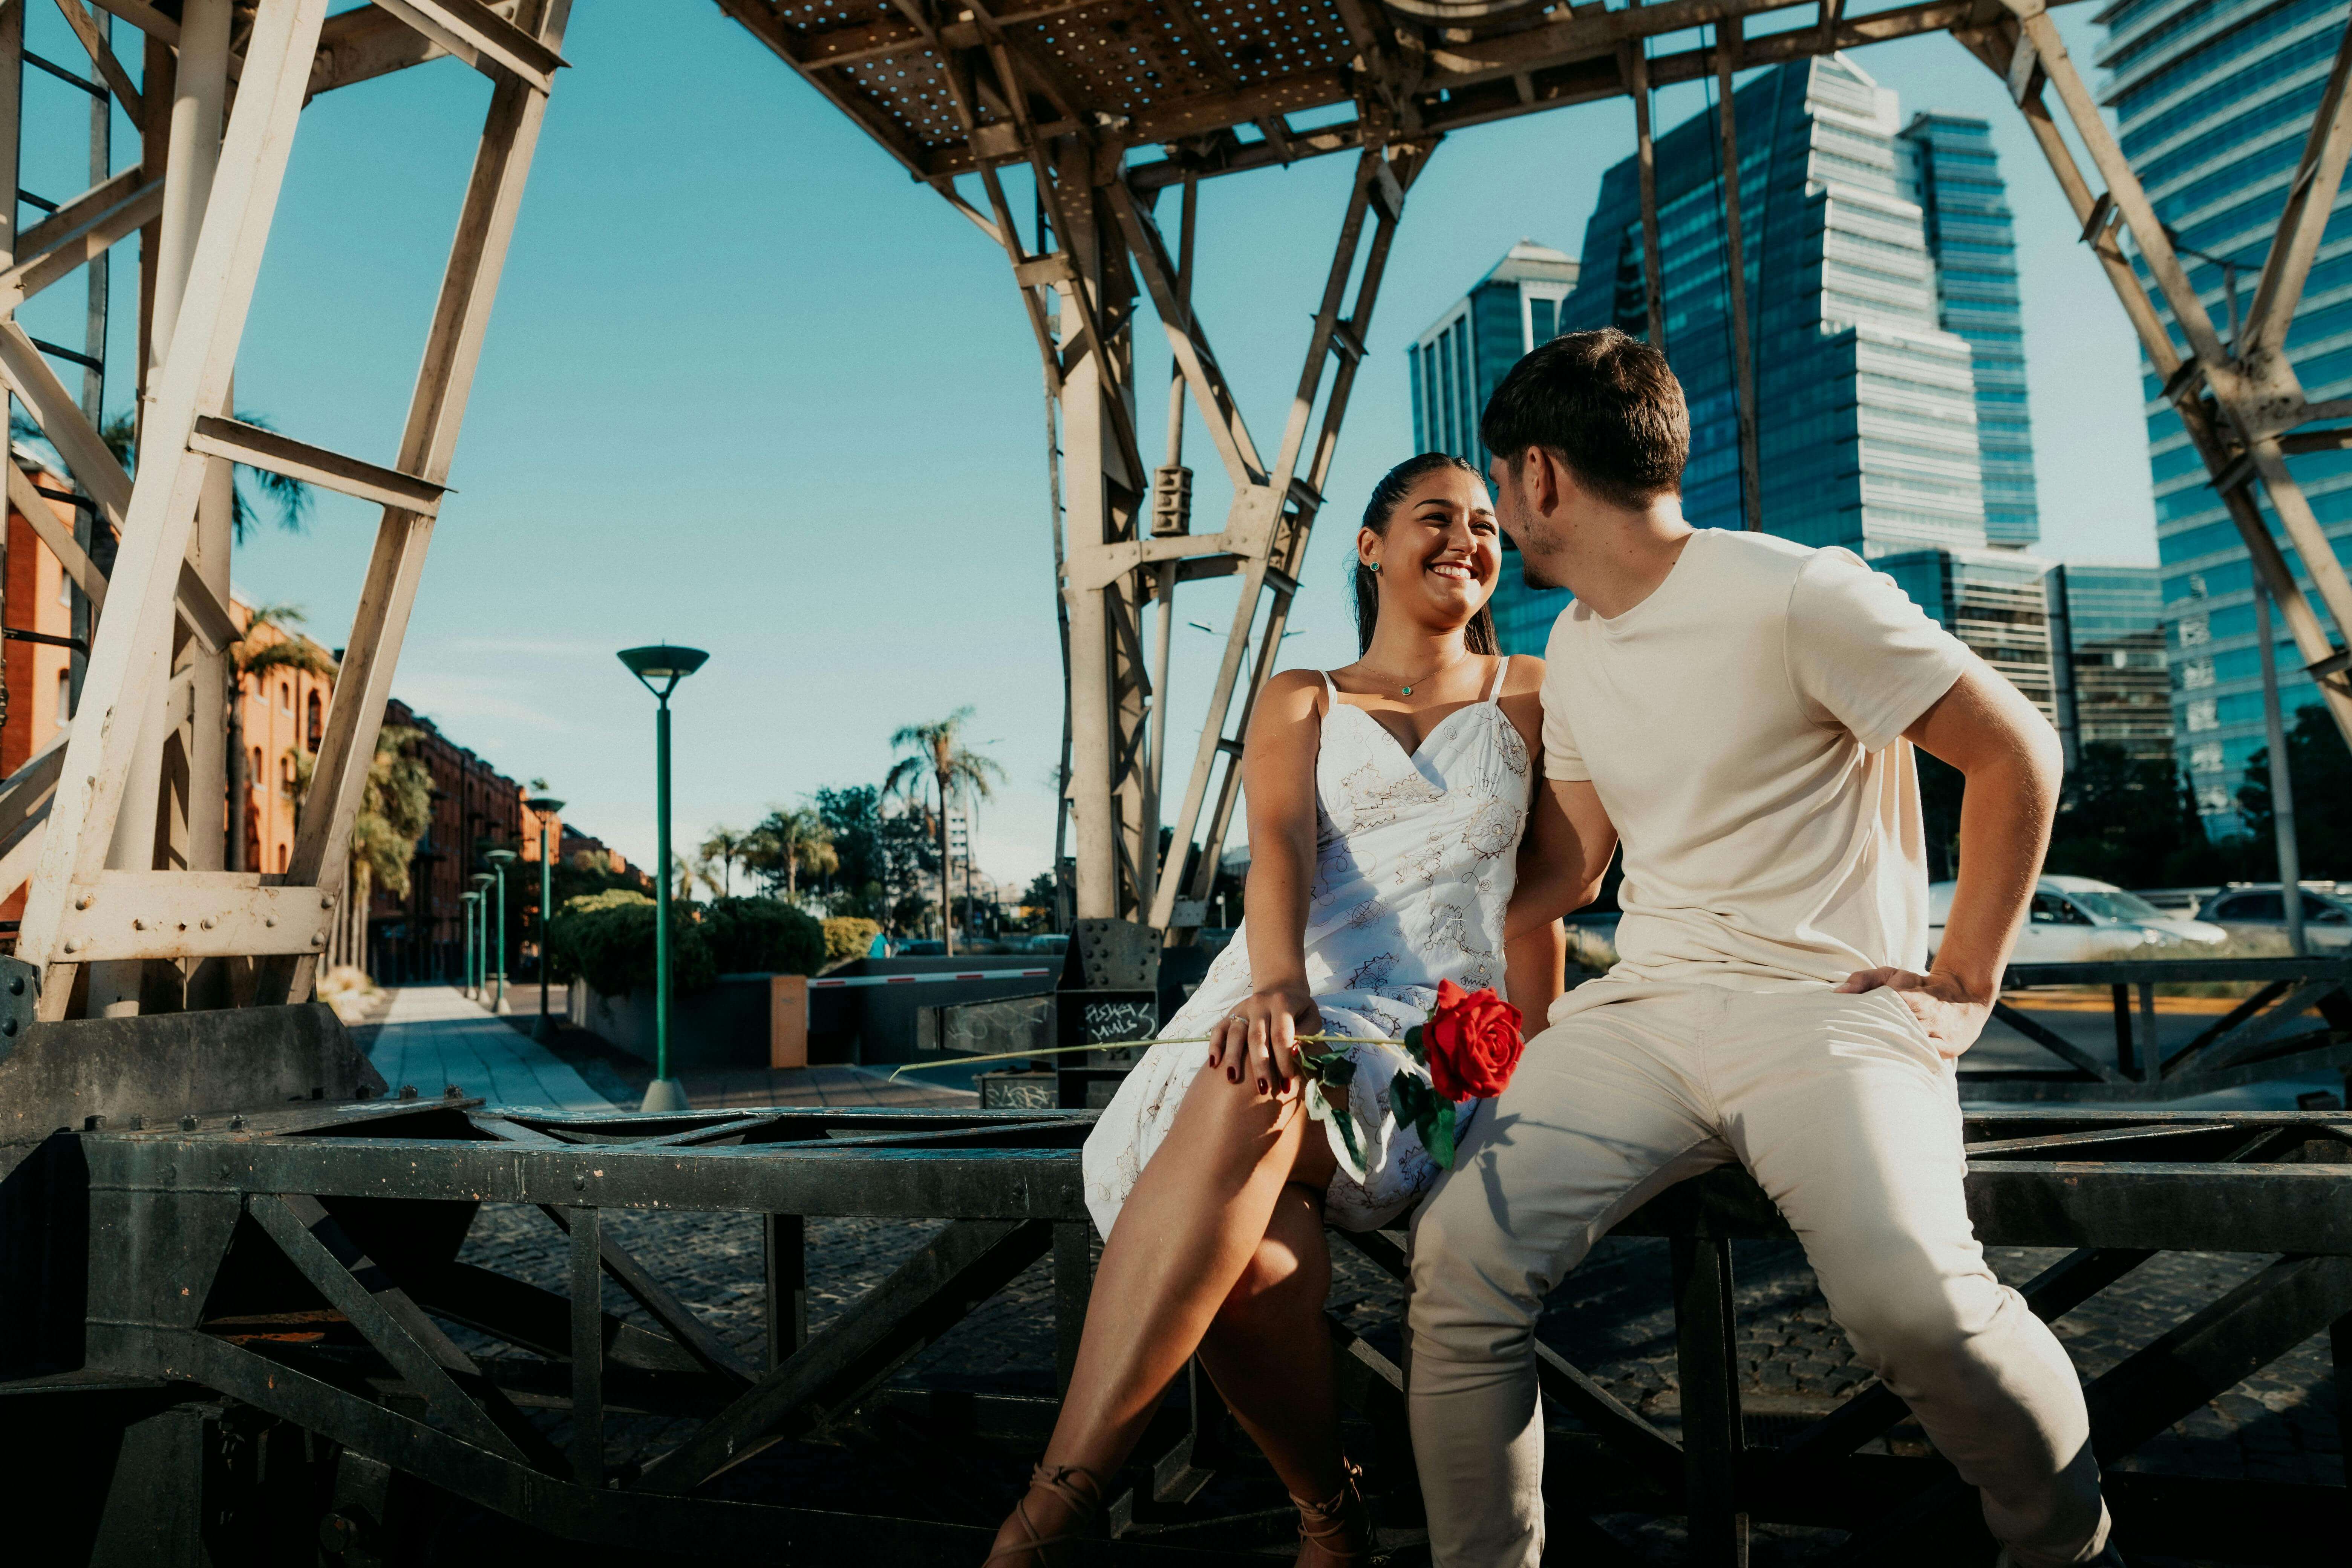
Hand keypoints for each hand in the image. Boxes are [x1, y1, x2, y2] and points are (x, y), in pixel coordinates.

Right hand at [1207, 986, 1321, 1097]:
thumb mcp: (1311, 1017)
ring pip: (1235, 1033)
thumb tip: (1293, 1052)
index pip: (1281, 1035)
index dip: (1283, 1061)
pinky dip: (1214, 1045)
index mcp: (1281, 1003)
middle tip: (1263, 1089)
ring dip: (1233, 1057)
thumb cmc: (1299, 1010)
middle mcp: (1259, 1003)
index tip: (1286, 1084)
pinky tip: (1214, 1064)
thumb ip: (1306, 1034)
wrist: (1282, 989)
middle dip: (1260, 1065)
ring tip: (1233, 1079)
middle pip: (1257, 1037)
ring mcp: (1242, 1008)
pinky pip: (1219, 1029)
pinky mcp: (1230, 1013)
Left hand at [1835, 966, 1988, 1058]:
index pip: (1880, 1014)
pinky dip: (1909, 1063)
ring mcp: (1937, 1037)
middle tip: (1850, 1052)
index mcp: (1908, 998)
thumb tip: (1838, 994)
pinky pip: (1924, 1060)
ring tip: (1866, 1064)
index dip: (1862, 1025)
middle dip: (1872, 1043)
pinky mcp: (1947, 1050)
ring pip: (1908, 1051)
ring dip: (1888, 1056)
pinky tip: (1891, 1068)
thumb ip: (1864, 980)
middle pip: (1892, 1035)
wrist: (1963, 993)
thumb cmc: (1919, 985)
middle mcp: (1924, 1018)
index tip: (1844, 1032)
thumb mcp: (1892, 975)